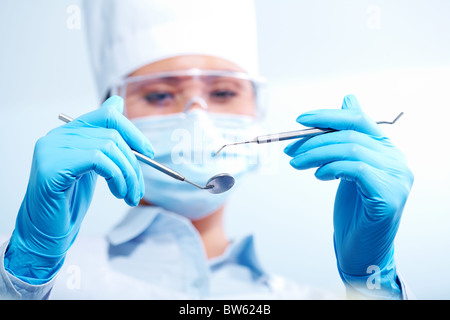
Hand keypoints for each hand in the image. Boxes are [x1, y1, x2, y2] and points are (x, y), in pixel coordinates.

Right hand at [5, 96, 153, 283]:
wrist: (47, 230)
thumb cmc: (70, 200)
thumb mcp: (93, 165)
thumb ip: (104, 139)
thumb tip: (118, 103)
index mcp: (68, 132)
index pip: (107, 115)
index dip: (133, 131)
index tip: (149, 153)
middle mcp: (58, 136)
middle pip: (113, 135)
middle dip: (134, 164)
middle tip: (139, 188)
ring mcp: (53, 149)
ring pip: (109, 148)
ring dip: (128, 175)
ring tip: (129, 195)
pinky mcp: (53, 166)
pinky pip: (99, 160)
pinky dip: (117, 177)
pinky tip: (118, 193)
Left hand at [284, 95, 412, 295]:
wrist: (360, 249)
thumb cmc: (353, 211)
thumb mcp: (348, 168)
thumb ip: (348, 139)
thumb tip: (348, 99)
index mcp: (387, 149)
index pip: (359, 119)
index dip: (328, 115)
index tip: (300, 120)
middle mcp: (397, 160)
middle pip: (350, 133)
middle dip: (313, 139)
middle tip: (290, 150)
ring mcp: (396, 178)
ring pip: (350, 148)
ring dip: (316, 154)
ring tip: (298, 163)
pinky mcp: (389, 196)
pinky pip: (356, 169)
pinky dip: (331, 168)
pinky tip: (319, 175)